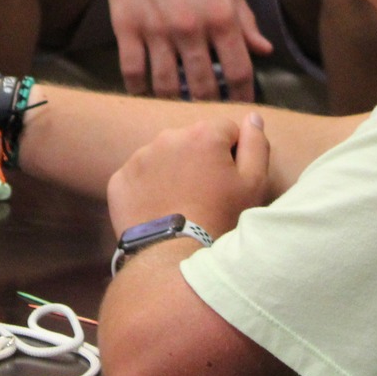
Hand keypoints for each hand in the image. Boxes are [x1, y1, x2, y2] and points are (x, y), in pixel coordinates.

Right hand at [101, 0, 268, 101]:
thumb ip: (244, 17)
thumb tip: (263, 50)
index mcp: (221, 16)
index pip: (240, 71)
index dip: (243, 96)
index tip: (240, 107)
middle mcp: (191, 28)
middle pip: (204, 86)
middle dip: (208, 105)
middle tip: (207, 113)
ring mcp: (156, 30)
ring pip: (167, 85)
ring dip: (174, 102)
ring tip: (178, 106)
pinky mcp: (126, 28)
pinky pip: (133, 72)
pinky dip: (139, 90)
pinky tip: (144, 93)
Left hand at [108, 112, 269, 239]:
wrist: (173, 258)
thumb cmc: (221, 220)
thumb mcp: (253, 184)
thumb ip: (256, 144)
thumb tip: (252, 117)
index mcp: (203, 134)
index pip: (226, 130)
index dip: (233, 155)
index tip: (230, 181)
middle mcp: (167, 137)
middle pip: (192, 140)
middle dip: (200, 160)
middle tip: (206, 196)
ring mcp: (139, 157)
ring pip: (164, 157)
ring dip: (173, 172)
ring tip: (182, 205)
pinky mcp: (120, 179)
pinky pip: (139, 176)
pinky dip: (148, 188)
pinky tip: (159, 210)